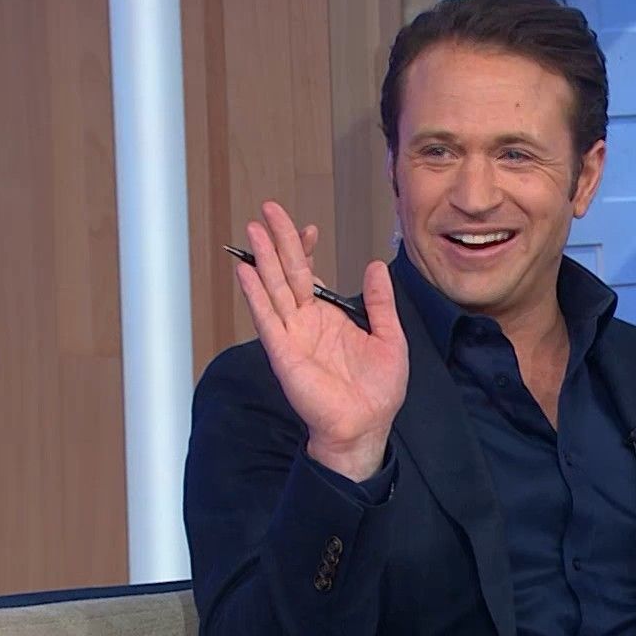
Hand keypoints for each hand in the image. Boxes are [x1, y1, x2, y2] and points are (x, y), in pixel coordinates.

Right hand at [234, 201, 407, 480]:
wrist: (366, 426)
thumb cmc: (377, 390)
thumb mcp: (389, 337)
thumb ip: (379, 303)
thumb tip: (375, 266)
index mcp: (329, 317)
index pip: (311, 275)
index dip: (306, 250)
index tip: (309, 227)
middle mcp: (306, 322)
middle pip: (288, 273)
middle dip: (279, 241)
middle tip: (269, 209)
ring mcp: (292, 335)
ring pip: (274, 289)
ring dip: (263, 259)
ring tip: (253, 230)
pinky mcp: (284, 352)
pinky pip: (267, 318)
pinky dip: (255, 295)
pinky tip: (246, 272)